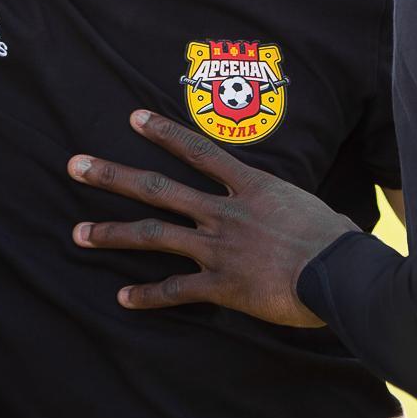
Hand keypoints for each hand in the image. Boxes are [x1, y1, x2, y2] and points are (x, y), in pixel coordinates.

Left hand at [68, 110, 358, 326]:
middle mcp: (225, 212)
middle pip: (158, 188)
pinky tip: (122, 299)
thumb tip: (302, 212)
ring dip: (112, 233)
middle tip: (75, 166)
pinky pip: (176, 290)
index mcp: (250, 186)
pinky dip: (147, 296)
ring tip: (77, 233)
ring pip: (154, 235)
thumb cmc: (338, 241)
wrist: (341, 273)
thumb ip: (289, 206)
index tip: (133, 117)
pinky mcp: (222, 286)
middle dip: (112, 176)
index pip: (198, 150)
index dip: (164, 132)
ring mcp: (219, 248)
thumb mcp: (312, 207)